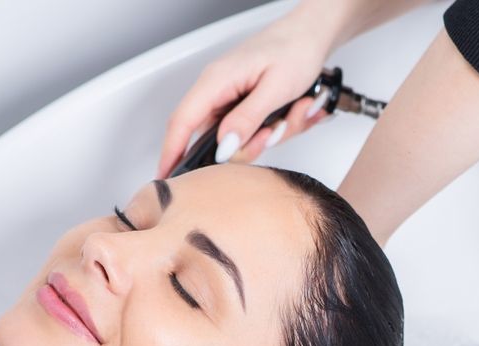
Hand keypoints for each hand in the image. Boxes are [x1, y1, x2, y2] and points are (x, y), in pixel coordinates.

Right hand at [156, 18, 332, 178]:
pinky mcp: (244, 103)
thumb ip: (248, 119)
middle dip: (246, 145)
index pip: (182, 122)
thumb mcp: (275, 88)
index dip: (172, 153)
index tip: (167, 178)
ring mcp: (231, 97)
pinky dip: (273, 129)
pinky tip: (291, 112)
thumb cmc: (295, 49)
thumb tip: (224, 146)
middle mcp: (218, 88)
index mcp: (217, 80)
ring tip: (291, 113)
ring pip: (237, 138)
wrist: (312, 34)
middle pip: (212, 137)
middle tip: (272, 133)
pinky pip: (250, 130)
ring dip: (268, 134)